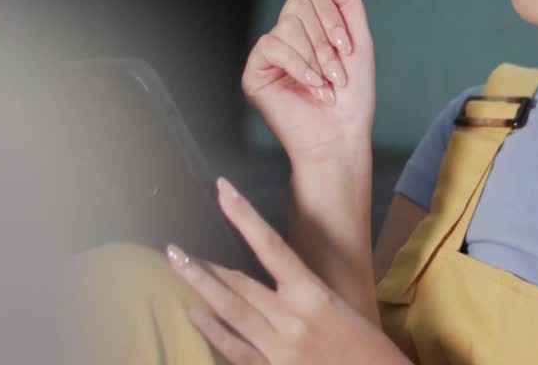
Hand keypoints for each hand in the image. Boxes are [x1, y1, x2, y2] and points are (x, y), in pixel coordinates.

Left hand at [166, 177, 409, 364]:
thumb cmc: (365, 346)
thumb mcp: (340, 308)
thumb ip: (304, 293)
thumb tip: (273, 274)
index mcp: (314, 294)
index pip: (271, 245)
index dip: (243, 216)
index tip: (222, 189)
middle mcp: (292, 318)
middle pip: (238, 284)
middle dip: (203, 265)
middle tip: (172, 248)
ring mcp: (280, 349)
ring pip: (231, 313)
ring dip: (200, 290)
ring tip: (176, 269)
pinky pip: (236, 351)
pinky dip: (213, 332)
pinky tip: (195, 315)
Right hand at [241, 0, 375, 163]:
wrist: (341, 136)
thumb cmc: (353, 95)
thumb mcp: (358, 39)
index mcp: (309, 23)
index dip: (330, 12)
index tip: (347, 46)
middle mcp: (286, 33)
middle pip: (297, 2)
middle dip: (325, 37)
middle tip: (338, 72)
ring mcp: (269, 52)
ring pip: (287, 24)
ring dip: (316, 57)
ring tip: (326, 85)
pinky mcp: (255, 71)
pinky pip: (272, 46)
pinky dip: (299, 66)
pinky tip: (311, 87)